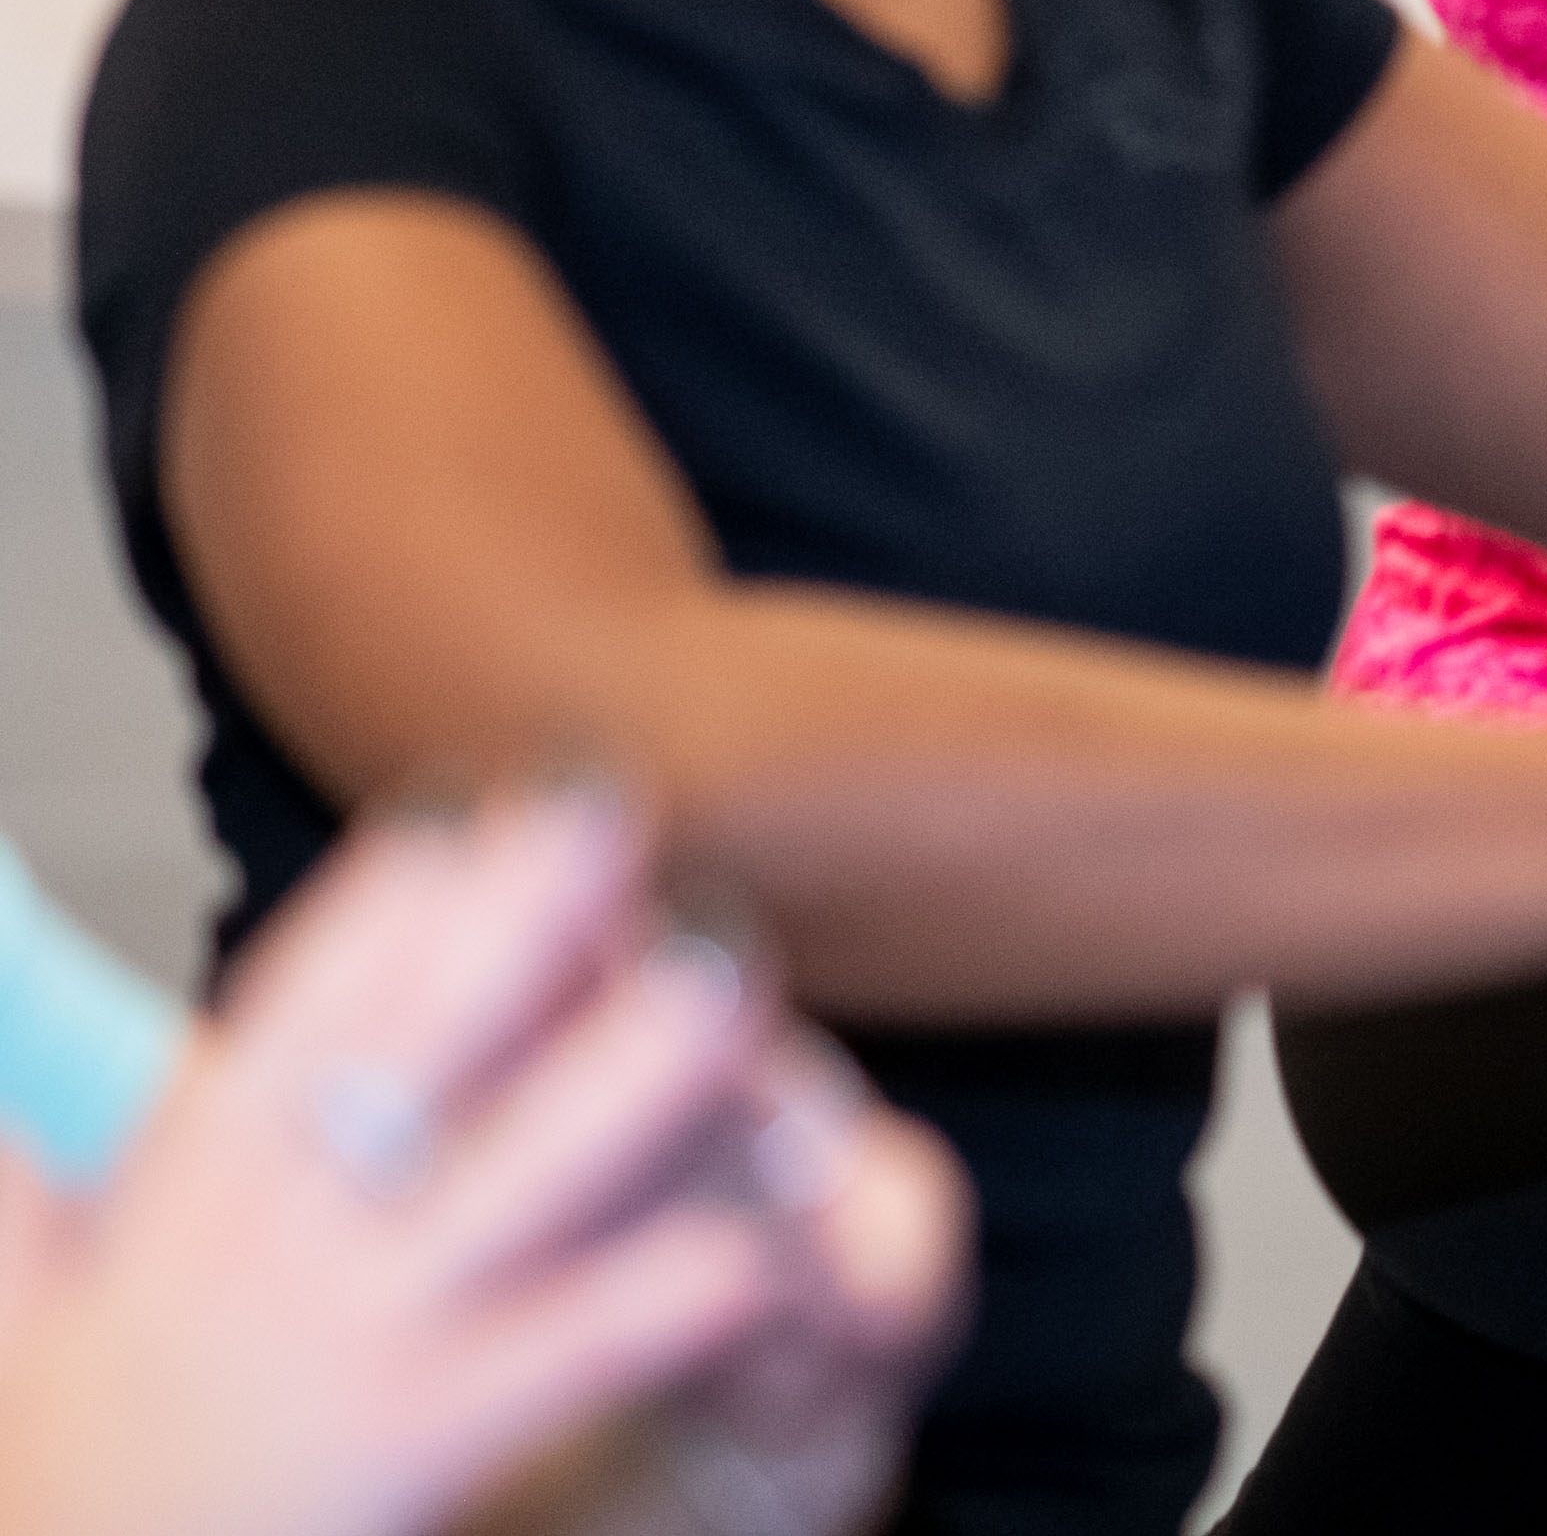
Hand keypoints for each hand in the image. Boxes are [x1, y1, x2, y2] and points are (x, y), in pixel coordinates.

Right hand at [0, 785, 960, 1535]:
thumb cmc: (73, 1505)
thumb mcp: (25, 1338)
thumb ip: (18, 1217)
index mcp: (174, 1213)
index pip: (277, 1025)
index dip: (377, 911)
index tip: (466, 802)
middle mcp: (251, 1254)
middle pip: (399, 1055)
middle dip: (507, 928)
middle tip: (611, 804)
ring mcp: (332, 1347)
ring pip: (503, 1179)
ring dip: (620, 1073)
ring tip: (734, 975)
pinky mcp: (398, 1452)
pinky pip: (549, 1360)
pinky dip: (646, 1302)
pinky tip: (751, 1246)